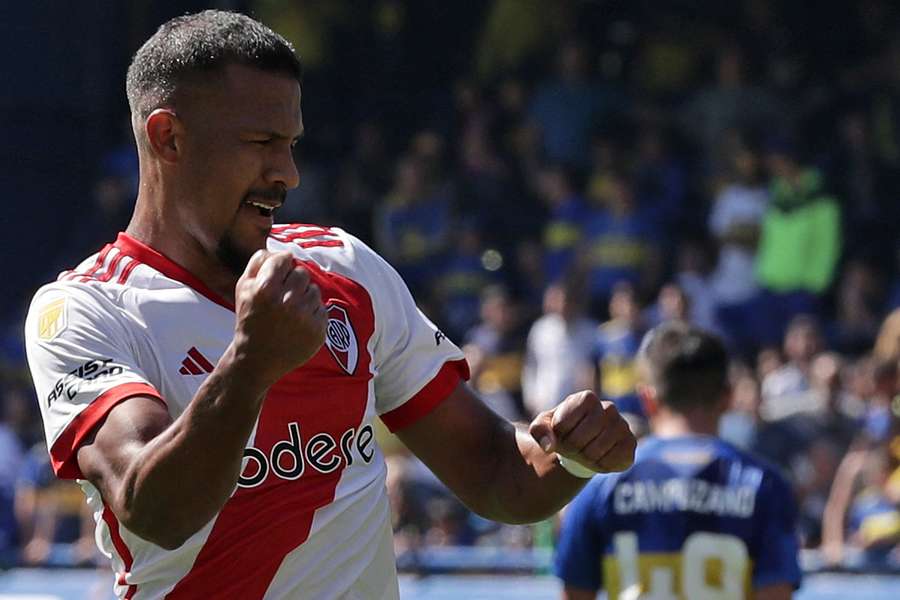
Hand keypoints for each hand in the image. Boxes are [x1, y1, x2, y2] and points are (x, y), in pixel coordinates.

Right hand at [233, 250, 326, 384]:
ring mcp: (304, 317)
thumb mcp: (243, 289)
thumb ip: (259, 262)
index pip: (285, 258)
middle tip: (282, 296)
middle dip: (293, 281)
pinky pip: (321, 308)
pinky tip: (298, 323)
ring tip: (289, 311)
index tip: (278, 273)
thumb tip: (280, 250)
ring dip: (303, 296)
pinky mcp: (318, 331)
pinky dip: (311, 313)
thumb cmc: (249, 319)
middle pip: (302, 272)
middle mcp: (287, 302)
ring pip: (314, 289)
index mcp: (266, 289)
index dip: (281, 264)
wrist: (257, 359)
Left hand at [528, 390, 635, 473]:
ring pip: (595, 454)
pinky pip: (611, 463)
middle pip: (579, 441)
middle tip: (572, 447)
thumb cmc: (562, 430)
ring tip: (584, 451)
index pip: (562, 426)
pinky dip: (600, 466)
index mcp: (586, 398)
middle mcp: (609, 408)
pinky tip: (598, 457)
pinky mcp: (630, 444)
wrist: (583, 441)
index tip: (561, 433)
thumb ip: (539, 431)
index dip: (558, 436)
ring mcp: (623, 425)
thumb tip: (549, 446)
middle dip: (570, 449)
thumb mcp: (543, 426)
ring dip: (584, 459)